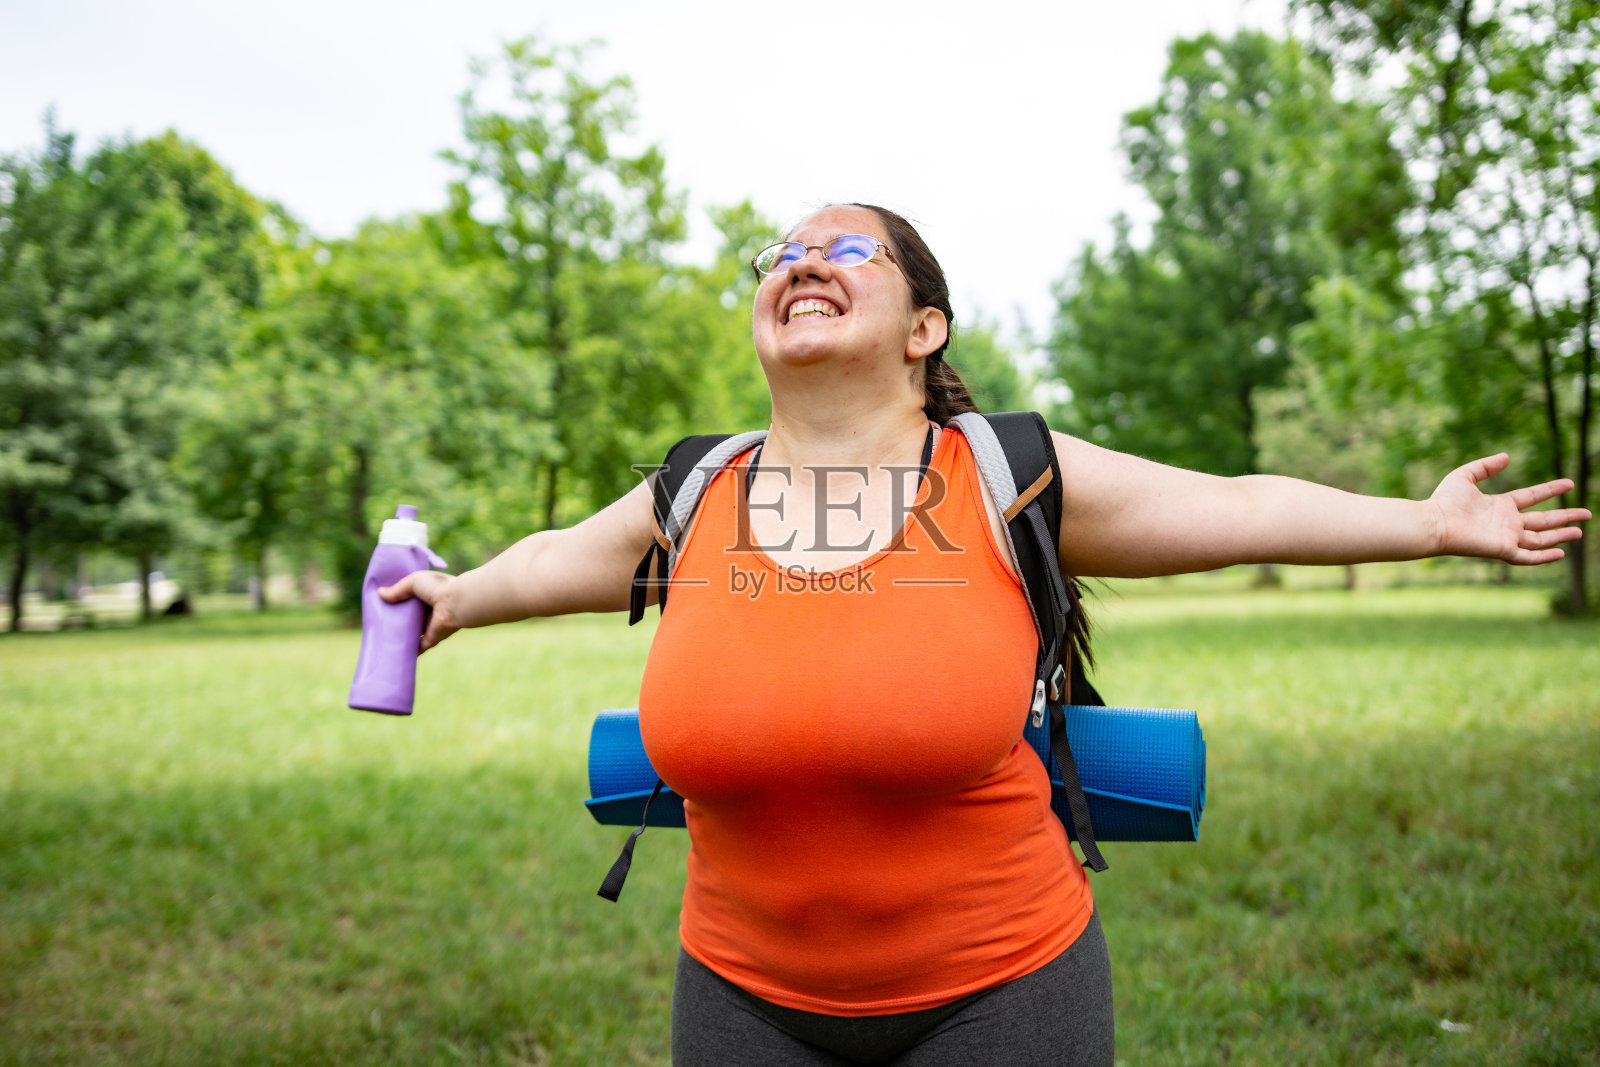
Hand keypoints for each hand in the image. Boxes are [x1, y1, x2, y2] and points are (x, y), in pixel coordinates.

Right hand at [380, 570, 460, 652]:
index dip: (398, 601)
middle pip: (410, 617)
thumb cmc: (437, 588)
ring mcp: (430, 626)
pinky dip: (407, 651)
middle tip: (378, 621)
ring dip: (400, 636)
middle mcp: (429, 611)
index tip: (382, 604)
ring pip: (412, 633)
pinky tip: (394, 653)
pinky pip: (417, 648)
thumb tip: (380, 593)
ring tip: (381, 637)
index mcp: (427, 594)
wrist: (455, 604)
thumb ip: (397, 589)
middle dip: (396, 619)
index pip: (410, 599)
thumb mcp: (414, 581)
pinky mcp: (430, 640)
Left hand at [1430, 454, 1589, 564]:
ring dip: (1560, 535)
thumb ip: (1485, 466)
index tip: (1570, 483)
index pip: (1533, 497)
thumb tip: (1507, 456)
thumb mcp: (1465, 476)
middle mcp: (1506, 522)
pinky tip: (1560, 553)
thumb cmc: (1444, 501)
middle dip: (1565, 516)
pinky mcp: (1502, 550)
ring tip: (1580, 531)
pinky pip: (1528, 556)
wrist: (1433, 523)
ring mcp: (1506, 537)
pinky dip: (1544, 556)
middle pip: (1542, 520)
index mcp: (1500, 505)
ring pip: (1540, 538)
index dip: (1551, 490)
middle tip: (1587, 514)